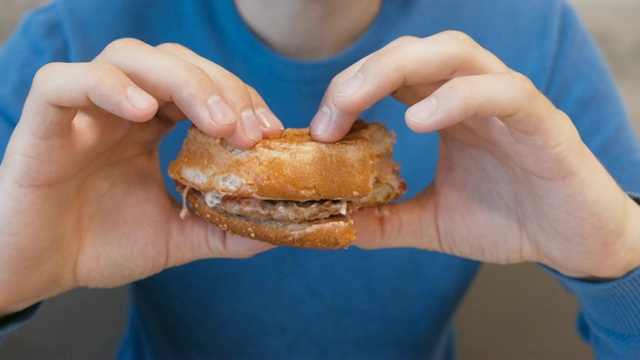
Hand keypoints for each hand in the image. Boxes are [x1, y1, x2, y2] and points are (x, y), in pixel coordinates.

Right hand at [0, 39, 280, 315]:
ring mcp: (83, 108)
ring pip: (130, 58)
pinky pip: (67, 81)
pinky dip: (109, 86)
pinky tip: (144, 113)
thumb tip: (277, 233)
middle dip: (221, 88)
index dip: (241, 98)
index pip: (203, 85)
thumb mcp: (176, 237)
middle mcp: (121, 106)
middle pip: (175, 63)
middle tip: (250, 130)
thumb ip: (223, 230)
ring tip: (216, 124)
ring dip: (182, 83)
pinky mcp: (44, 120)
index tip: (271, 131)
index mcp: (151, 124)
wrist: (39, 270)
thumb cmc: (100, 245)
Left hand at [311, 32, 639, 278]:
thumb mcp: (433, 223)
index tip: (319, 130)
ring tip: (353, 102)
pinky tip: (420, 121)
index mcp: (446, 109)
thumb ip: (388, 220)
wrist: (576, 243)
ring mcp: (508, 102)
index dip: (348, 91)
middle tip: (327, 115)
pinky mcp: (543, 122)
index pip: (390, 76)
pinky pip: (503, 91)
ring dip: (394, 69)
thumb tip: (338, 224)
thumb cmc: (510, 221)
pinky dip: (458, 97)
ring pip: (454, 53)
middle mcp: (473, 94)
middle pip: (413, 52)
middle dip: (361, 74)